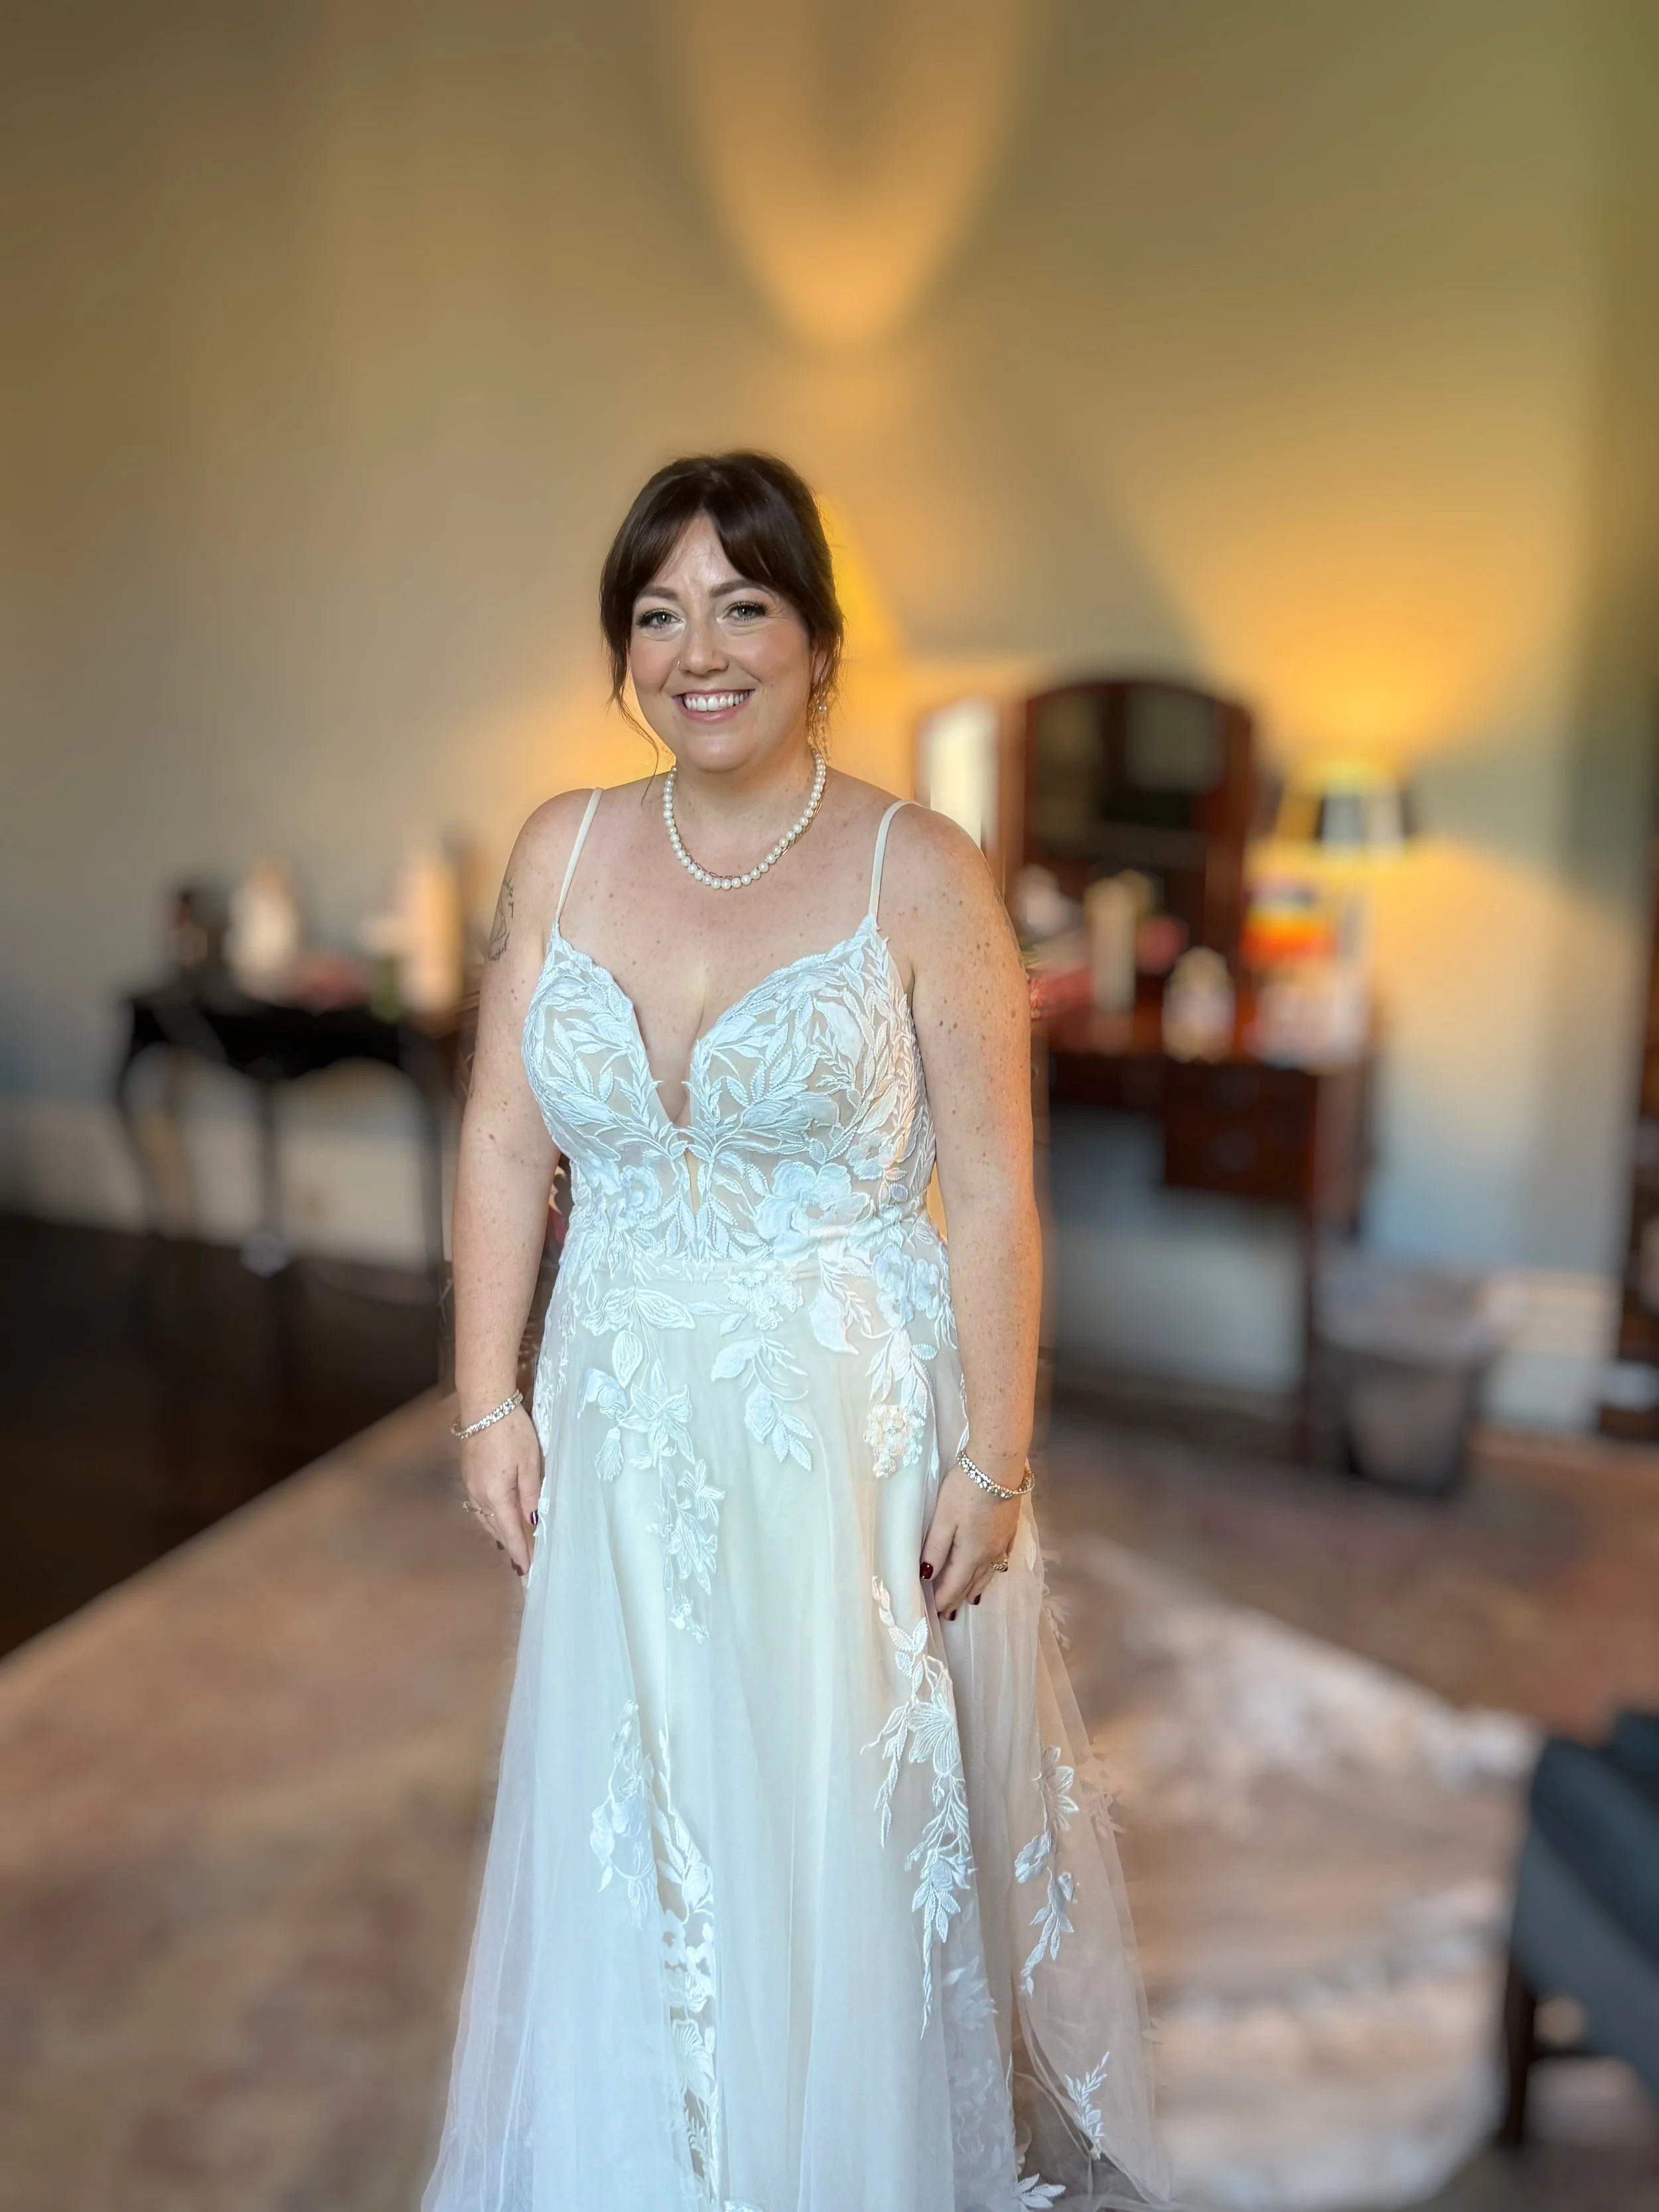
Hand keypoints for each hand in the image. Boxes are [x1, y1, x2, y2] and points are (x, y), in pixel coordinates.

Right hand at [459, 1404, 542, 1575]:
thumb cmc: (511, 1431)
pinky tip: (496, 1516)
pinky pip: (479, 1504)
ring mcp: (471, 1484)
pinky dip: (490, 1516)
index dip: (518, 1552)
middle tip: (519, 1563)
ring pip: (485, 1516)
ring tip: (509, 1545)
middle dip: (508, 1545)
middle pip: (495, 1527)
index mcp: (496, 1495)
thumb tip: (532, 1519)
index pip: (510, 1531)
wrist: (484, 1404)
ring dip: (498, 1531)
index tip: (525, 1570)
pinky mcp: (468, 1473)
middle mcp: (479, 1494)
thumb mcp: (530, 1462)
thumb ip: (531, 1492)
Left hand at [921, 1464, 1020, 1619]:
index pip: (955, 1584)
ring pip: (989, 1573)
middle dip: (959, 1598)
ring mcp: (1003, 1541)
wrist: (999, 1466)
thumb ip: (935, 1548)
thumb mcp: (943, 1518)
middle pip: (973, 1582)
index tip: (936, 1614)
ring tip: (971, 1600)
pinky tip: (994, 1569)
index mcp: (971, 1553)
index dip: (945, 1599)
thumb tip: (927, 1575)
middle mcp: (990, 1553)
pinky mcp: (1010, 1528)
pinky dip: (993, 1571)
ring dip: (977, 1588)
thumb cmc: (965, 1489)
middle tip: (950, 1614)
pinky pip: (1002, 1560)